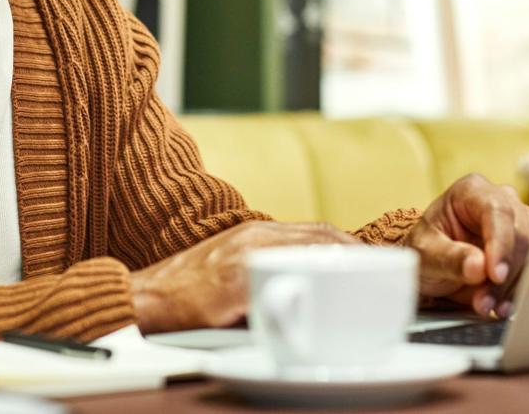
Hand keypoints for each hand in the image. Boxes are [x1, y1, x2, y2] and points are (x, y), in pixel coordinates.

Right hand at [130, 221, 357, 333]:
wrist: (141, 298)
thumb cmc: (186, 290)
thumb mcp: (231, 266)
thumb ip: (266, 267)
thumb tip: (303, 286)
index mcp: (255, 234)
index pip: (315, 231)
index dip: (348, 243)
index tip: (374, 257)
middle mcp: (254, 238)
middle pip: (320, 236)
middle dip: (357, 251)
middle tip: (387, 269)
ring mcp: (246, 257)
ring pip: (309, 249)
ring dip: (344, 262)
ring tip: (371, 280)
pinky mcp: (236, 282)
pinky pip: (283, 277)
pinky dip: (312, 282)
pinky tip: (331, 296)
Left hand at [403, 174, 528, 316]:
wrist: (433, 263)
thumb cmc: (427, 248)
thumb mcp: (426, 253)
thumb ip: (450, 258)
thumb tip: (478, 267)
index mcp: (472, 191)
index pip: (497, 211)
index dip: (501, 243)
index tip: (495, 274)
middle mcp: (501, 200)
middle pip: (520, 233)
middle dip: (505, 273)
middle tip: (484, 302)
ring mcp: (519, 221)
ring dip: (514, 285)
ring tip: (490, 307)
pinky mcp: (528, 245)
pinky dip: (520, 290)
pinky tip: (503, 306)